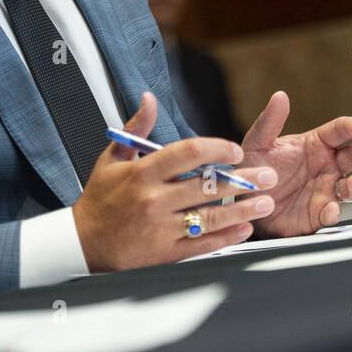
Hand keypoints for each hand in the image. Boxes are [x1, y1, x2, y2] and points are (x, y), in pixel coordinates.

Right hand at [72, 92, 279, 272]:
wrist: (83, 244)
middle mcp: (153, 199)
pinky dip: (226, 237)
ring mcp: (160, 228)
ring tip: (266, 202)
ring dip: (242, 209)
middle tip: (268, 175)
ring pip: (209, 216)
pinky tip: (245, 229)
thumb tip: (150, 98)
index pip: (187, 153)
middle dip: (243, 180)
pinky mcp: (164, 253)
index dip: (216, 149)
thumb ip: (136, 128)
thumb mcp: (112, 158)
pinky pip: (201, 244)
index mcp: (142, 173)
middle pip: (206, 186)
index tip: (235, 150)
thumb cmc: (100, 198)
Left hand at [241, 90, 351, 237]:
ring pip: (349, 188)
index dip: (348, 127)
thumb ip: (269, 122)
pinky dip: (333, 213)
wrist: (246, 202)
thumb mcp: (257, 144)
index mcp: (315, 145)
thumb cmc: (256, 169)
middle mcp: (326, 167)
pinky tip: (330, 210)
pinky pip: (331, 214)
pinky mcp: (318, 214)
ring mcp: (325, 190)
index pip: (337, 132)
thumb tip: (280, 96)